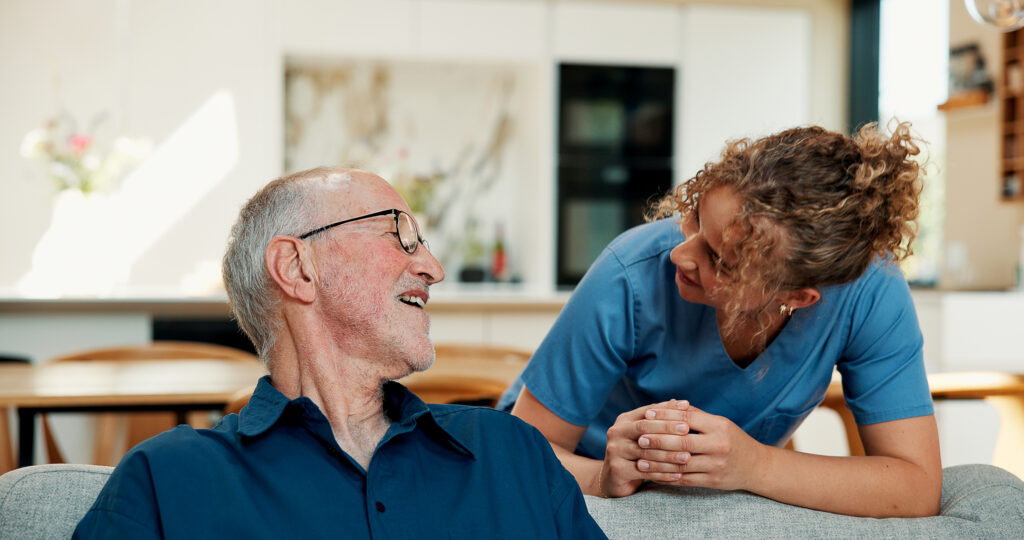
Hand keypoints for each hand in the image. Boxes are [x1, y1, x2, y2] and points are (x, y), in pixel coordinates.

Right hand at [599, 399, 691, 496]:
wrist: (614, 479)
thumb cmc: (636, 453)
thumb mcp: (645, 435)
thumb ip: (660, 421)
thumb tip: (683, 403)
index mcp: (624, 420)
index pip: (647, 411)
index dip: (667, 409)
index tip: (687, 408)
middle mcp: (616, 432)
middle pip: (644, 427)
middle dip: (667, 428)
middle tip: (687, 430)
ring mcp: (614, 451)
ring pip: (645, 452)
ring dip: (669, 455)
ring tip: (688, 456)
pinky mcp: (617, 470)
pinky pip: (644, 472)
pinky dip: (663, 474)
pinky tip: (678, 475)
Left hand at [636, 404, 767, 490]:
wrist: (757, 466)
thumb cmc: (733, 440)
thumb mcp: (720, 423)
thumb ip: (696, 415)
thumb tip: (668, 404)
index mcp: (719, 426)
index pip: (688, 418)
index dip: (665, 416)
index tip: (647, 415)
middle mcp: (719, 445)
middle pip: (683, 442)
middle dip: (658, 440)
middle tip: (640, 439)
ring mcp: (717, 465)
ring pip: (682, 463)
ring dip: (658, 463)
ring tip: (640, 461)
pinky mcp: (714, 481)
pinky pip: (686, 480)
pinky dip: (667, 478)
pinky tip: (654, 475)